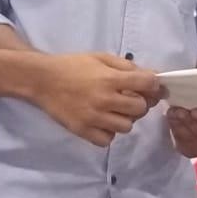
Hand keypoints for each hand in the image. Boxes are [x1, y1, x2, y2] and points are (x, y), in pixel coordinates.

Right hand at [33, 53, 159, 145]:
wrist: (42, 80)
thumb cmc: (73, 66)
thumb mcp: (101, 57)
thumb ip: (127, 66)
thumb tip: (152, 76)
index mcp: (110, 79)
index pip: (147, 84)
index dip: (154, 85)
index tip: (151, 86)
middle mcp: (104, 100)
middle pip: (140, 109)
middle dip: (141, 103)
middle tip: (131, 99)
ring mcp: (94, 118)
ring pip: (127, 127)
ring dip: (125, 119)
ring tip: (115, 111)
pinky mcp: (83, 131)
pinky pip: (108, 140)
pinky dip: (109, 133)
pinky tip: (103, 122)